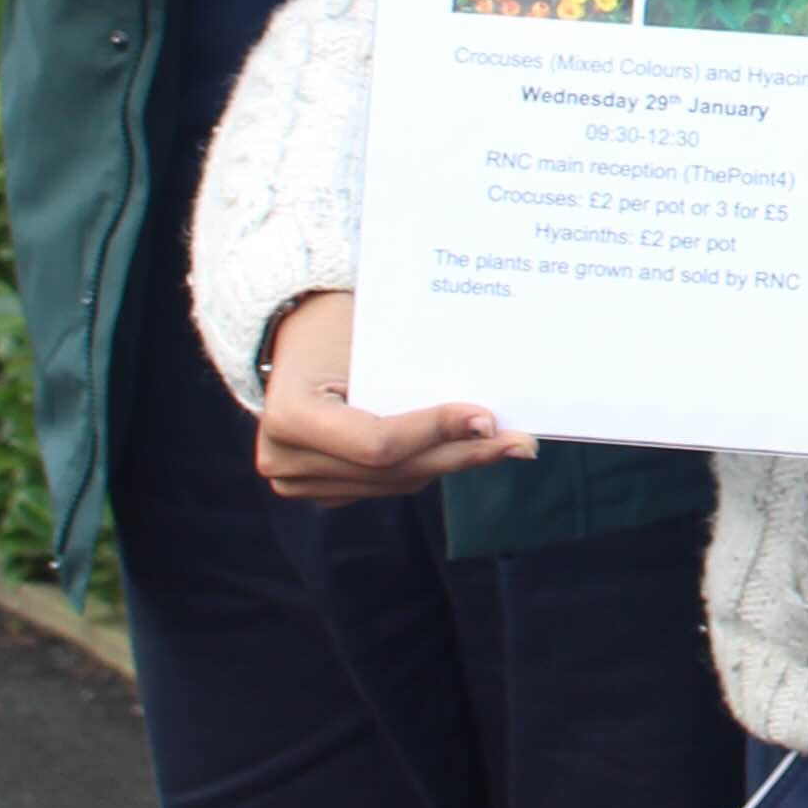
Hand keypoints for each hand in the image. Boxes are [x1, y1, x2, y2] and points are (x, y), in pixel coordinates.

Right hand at [249, 290, 536, 501]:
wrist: (294, 332)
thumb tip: (486, 412)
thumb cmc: (335, 320)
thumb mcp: (367, 334)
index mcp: (288, 415)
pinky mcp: (318, 486)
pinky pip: (387, 483)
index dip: (435, 434)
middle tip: (522, 443)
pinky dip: (428, 464)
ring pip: (396, 483)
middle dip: (463, 455)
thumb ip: (415, 375)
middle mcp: (285, 458)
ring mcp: (297, 480)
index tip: (488, 419)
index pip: (377, 443)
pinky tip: (466, 448)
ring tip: (506, 445)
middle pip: (393, 470)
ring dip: (452, 462)